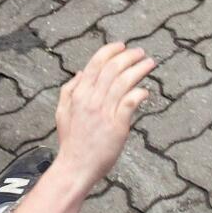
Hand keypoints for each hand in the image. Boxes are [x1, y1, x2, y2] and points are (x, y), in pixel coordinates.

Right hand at [53, 43, 154, 188]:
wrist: (76, 166)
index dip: (110, 51)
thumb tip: (80, 73)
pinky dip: (139, 93)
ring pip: (124, 82)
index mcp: (78, 94)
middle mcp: (91, 100)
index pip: (95, 64)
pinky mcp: (117, 125)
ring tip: (149, 63)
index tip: (122, 46)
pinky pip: (130, 102)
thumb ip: (69, 91)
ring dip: (139, 69)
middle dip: (129, 56)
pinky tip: (145, 90)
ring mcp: (104, 112)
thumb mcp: (62, 112)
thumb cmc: (71, 142)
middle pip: (112, 69)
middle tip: (140, 53)